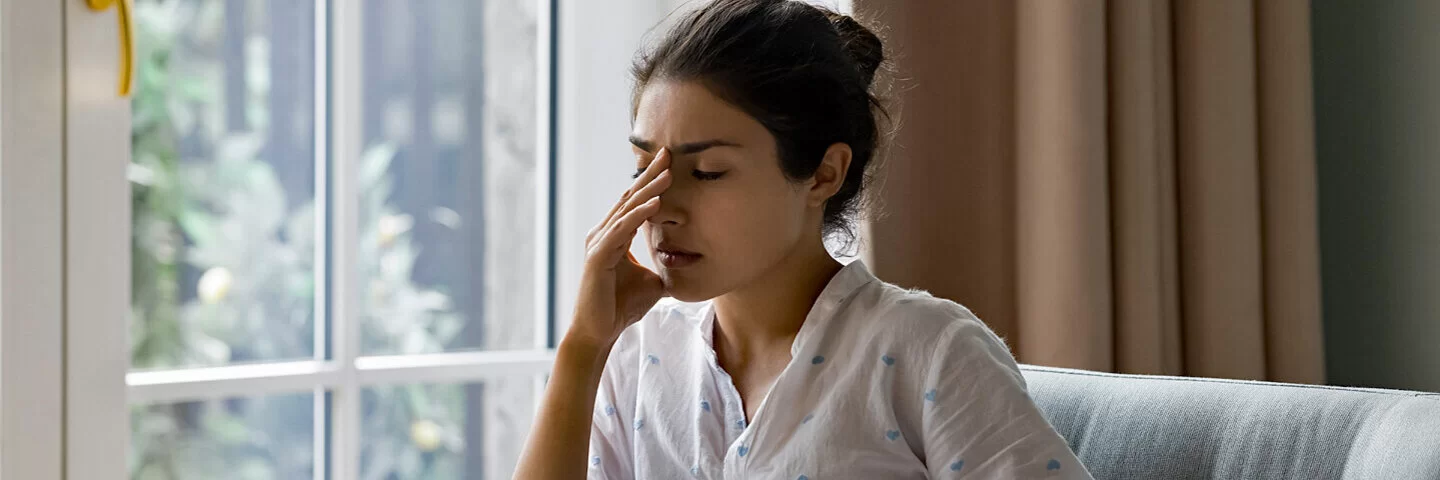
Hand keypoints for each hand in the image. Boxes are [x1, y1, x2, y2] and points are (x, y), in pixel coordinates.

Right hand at [569, 147, 672, 345]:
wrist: (599, 332)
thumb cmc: (621, 307)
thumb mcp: (652, 283)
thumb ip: (664, 269)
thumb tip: (688, 267)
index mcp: (614, 236)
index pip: (635, 202)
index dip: (652, 182)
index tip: (671, 162)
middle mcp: (603, 234)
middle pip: (630, 198)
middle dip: (650, 175)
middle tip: (668, 152)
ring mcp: (599, 243)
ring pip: (627, 210)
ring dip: (649, 190)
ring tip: (668, 173)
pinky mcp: (598, 257)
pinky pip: (622, 230)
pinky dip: (639, 215)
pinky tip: (656, 203)